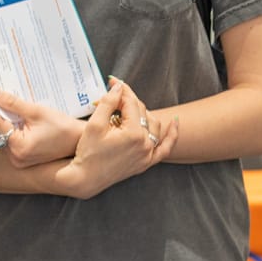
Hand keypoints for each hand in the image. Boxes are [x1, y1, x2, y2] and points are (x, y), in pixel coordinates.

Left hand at [0, 84, 84, 167]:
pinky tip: (7, 114)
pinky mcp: (22, 159)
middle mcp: (16, 157)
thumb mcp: (36, 111)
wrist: (78, 140)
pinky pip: (11, 139)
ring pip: (4, 134)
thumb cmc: (62, 126)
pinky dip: (9, 126)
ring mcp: (18, 160)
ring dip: (1, 118)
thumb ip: (11, 102)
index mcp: (19, 146)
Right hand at [52, 78, 178, 197]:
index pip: (131, 103)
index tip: (113, 81)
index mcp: (133, 133)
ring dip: (144, 113)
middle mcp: (145, 144)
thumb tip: (120, 87)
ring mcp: (148, 155)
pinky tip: (175, 122)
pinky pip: (165, 148)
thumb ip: (109, 102)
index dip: (121, 90)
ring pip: (154, 125)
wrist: (86, 178)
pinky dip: (172, 135)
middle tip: (114, 94)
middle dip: (128, 101)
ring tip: (129, 106)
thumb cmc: (88, 152)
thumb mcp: (95, 124)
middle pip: (142, 112)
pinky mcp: (146, 163)